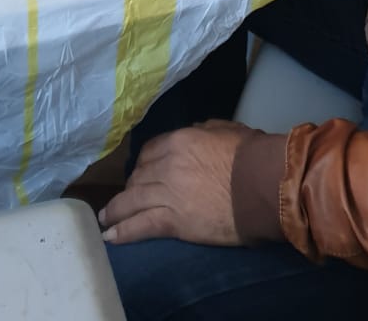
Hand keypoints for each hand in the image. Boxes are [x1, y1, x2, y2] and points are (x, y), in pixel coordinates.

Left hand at [99, 123, 247, 246]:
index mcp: (178, 141)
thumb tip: (196, 135)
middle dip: (131, 188)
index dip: (143, 164)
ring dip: (116, 211)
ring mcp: (167, 193)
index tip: (140, 174)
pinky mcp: (173, 221)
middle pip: (138, 176)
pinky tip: (110, 237)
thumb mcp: (225, 130)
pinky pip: (141, 225)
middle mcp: (166, 165)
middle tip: (125, 198)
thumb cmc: (250, 155)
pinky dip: (123, 232)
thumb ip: (203, 131)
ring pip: (132, 201)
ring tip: (106, 219)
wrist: (262, 185)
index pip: (149, 152)